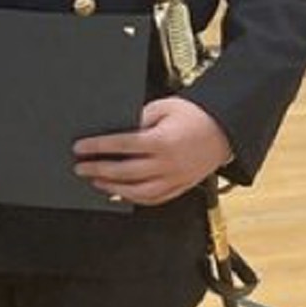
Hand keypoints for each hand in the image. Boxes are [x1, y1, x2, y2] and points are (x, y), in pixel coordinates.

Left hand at [74, 96, 232, 205]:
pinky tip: (119, 193)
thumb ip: (139, 118)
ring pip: (139, 192)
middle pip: (126, 172)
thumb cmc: (196, 116)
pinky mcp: (181, 187)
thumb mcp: (164, 107)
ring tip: (95, 181)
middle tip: (80, 167)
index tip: (80, 148)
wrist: (225, 130)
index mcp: (163, 141)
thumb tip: (115, 128)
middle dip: (99, 170)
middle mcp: (169, 164)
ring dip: (113, 188)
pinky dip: (134, 198)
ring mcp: (176, 179)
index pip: (122, 145)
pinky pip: (155, 199)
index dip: (97, 147)